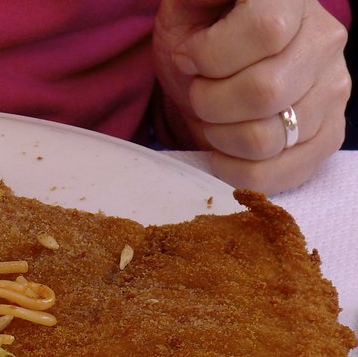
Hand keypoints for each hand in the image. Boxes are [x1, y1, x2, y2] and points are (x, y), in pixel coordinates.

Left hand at [153, 0, 349, 192]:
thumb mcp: (188, 6)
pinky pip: (285, 173)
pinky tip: (223, 152)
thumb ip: (199, 3)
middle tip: (199, 92)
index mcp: (291, 0)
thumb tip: (203, 29)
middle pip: (265, 93)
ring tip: (214, 117)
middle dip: (209, 102)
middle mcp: (325, 41)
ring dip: (221, 136)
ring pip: (268, 139)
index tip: (188, 58)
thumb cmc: (198, 32)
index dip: (213, 55)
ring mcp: (334, 90)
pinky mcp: (330, 134)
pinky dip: (240, 171)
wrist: (216, 63)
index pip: (267, 30)